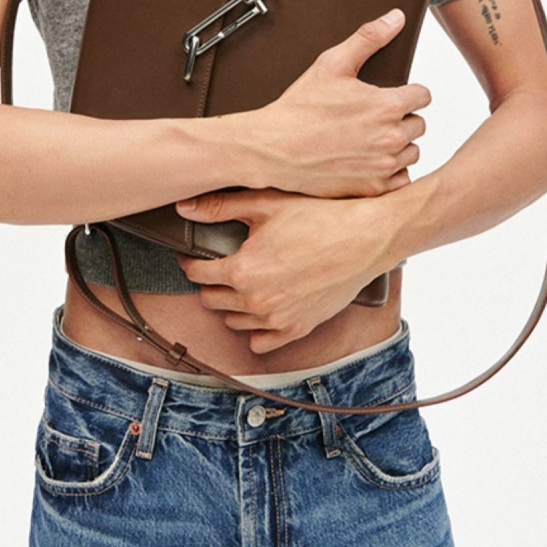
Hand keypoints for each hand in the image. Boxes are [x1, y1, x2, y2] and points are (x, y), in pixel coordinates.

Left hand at [176, 187, 395, 352]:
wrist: (362, 239)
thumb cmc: (317, 217)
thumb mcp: (266, 203)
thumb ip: (220, 206)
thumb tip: (184, 208)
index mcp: (243, 270)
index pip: (198, 275)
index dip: (191, 263)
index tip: (193, 257)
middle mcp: (255, 301)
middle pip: (212, 300)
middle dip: (210, 283)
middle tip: (218, 267)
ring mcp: (276, 320)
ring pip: (233, 322)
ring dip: (231, 305)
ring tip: (241, 284)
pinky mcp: (296, 329)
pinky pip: (261, 343)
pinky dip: (255, 329)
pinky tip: (260, 308)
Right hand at [244, 13, 429, 195]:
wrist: (275, 149)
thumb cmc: (300, 107)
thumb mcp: (332, 63)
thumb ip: (369, 38)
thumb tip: (396, 18)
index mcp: (386, 105)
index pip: (424, 96)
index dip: (409, 92)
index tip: (393, 95)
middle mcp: (391, 138)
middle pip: (419, 125)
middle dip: (402, 118)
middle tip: (375, 116)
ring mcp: (383, 167)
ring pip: (411, 153)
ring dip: (399, 146)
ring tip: (372, 138)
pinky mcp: (372, 190)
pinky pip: (401, 181)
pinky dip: (391, 173)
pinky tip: (370, 161)